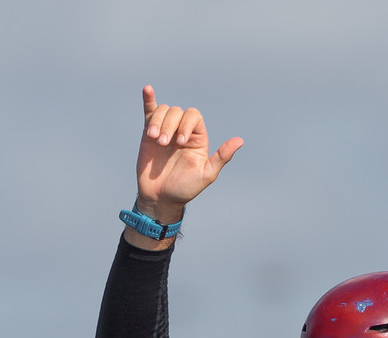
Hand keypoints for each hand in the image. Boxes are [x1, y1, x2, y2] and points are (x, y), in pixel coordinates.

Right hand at [134, 85, 243, 223]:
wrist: (161, 197)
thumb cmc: (185, 188)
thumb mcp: (206, 175)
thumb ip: (221, 157)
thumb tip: (240, 141)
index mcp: (198, 137)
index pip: (194, 116)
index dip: (187, 124)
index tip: (180, 142)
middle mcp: (182, 131)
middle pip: (177, 112)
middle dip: (170, 126)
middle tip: (163, 144)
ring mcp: (165, 130)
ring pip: (163, 111)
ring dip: (158, 122)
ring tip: (154, 139)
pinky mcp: (148, 133)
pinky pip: (150, 111)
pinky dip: (148, 100)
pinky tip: (147, 89)